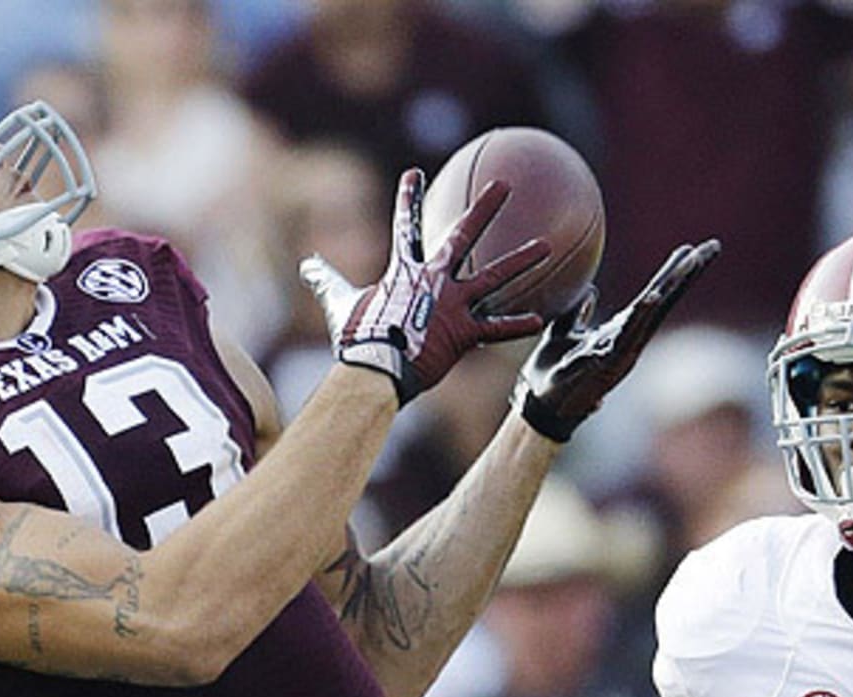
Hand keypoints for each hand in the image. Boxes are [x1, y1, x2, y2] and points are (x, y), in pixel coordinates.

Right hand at [300, 168, 548, 405]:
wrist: (374, 368)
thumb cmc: (356, 339)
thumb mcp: (339, 304)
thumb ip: (328, 280)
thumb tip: (307, 264)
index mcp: (404, 271)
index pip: (405, 226)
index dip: (408, 198)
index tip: (415, 173)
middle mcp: (434, 280)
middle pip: (463, 235)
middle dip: (485, 208)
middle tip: (505, 184)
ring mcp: (452, 305)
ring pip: (494, 277)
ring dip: (521, 260)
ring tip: (545, 246)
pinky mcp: (464, 333)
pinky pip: (496, 328)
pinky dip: (518, 325)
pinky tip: (541, 319)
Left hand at [513, 239, 720, 442]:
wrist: (540, 407)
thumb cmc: (551, 372)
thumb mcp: (561, 334)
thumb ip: (576, 313)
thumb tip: (591, 290)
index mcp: (619, 332)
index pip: (652, 298)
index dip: (671, 275)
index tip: (692, 250)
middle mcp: (626, 342)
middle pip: (661, 303)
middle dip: (685, 276)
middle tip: (710, 248)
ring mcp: (619, 355)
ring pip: (649, 317)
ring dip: (669, 289)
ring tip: (689, 262)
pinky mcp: (605, 367)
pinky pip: (624, 338)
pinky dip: (639, 318)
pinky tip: (652, 297)